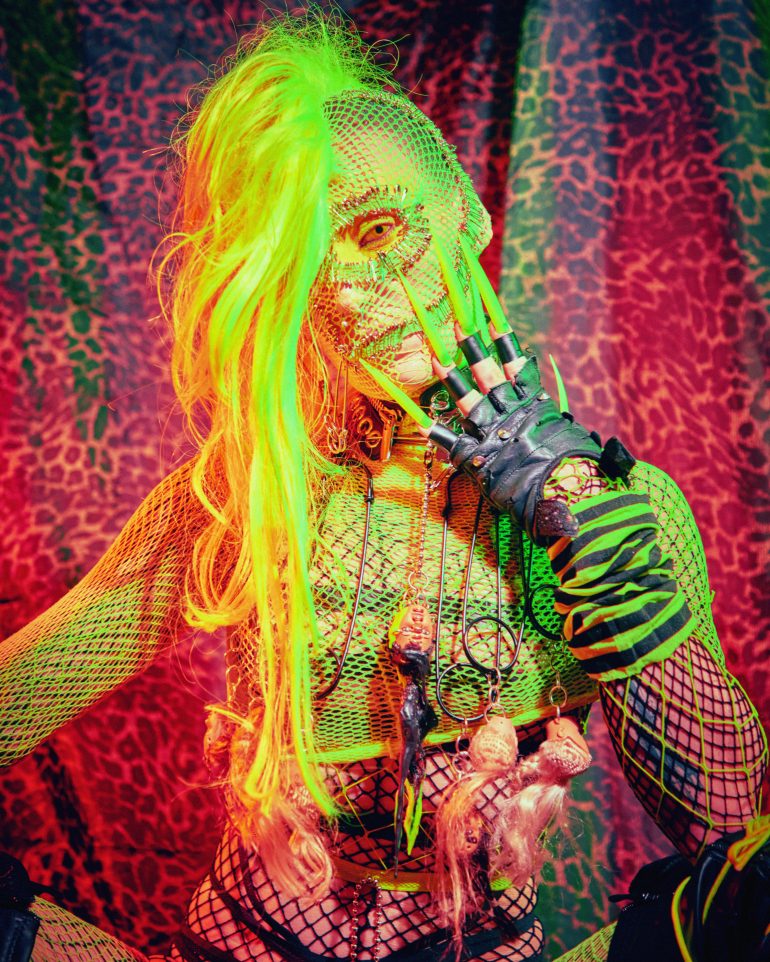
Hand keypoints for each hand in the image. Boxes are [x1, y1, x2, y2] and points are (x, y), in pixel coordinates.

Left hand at [360, 238, 633, 544]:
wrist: (568, 488)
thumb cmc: (580, 466)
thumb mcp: (572, 439)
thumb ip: (561, 429)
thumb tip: (568, 426)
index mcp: (534, 404)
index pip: (516, 366)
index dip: (504, 343)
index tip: (492, 319)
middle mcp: (511, 412)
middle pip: (487, 374)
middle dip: (472, 348)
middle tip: (456, 323)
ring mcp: (493, 432)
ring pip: (468, 399)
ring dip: (451, 378)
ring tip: (436, 356)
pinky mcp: (479, 455)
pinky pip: (451, 442)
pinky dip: (434, 433)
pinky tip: (418, 421)